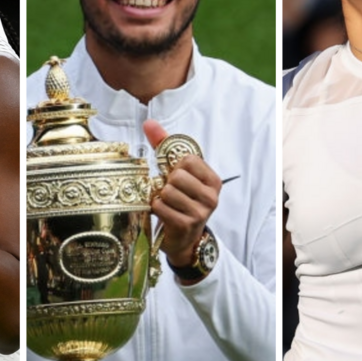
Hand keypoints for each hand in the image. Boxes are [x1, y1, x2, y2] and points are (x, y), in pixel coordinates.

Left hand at [143, 119, 221, 268]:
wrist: (183, 238)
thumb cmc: (180, 200)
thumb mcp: (177, 173)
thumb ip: (164, 146)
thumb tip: (149, 123)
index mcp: (212, 180)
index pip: (188, 159)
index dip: (175, 166)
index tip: (176, 176)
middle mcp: (211, 196)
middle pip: (177, 175)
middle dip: (166, 183)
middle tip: (170, 192)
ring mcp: (201, 212)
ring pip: (167, 191)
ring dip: (160, 197)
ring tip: (166, 203)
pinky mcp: (187, 224)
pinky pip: (161, 206)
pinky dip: (156, 208)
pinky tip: (162, 213)